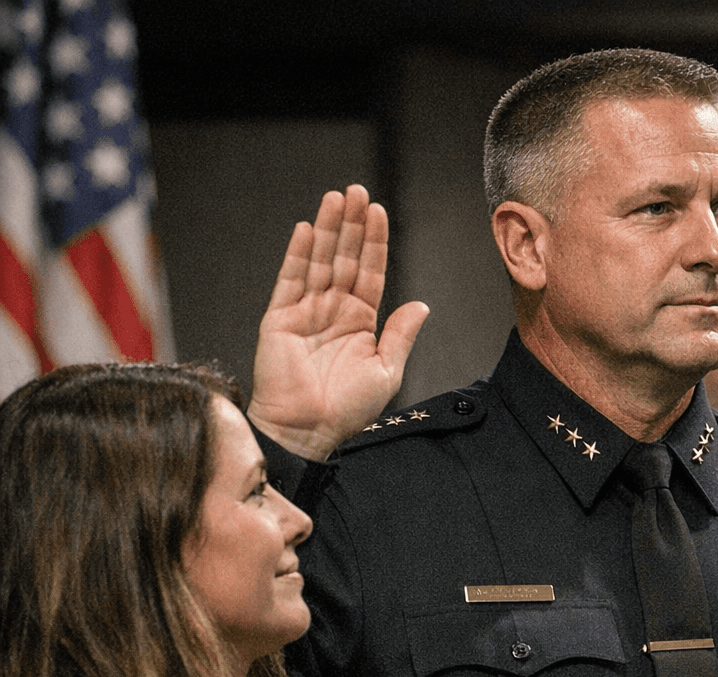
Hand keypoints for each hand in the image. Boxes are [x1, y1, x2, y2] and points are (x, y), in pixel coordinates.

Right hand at [248, 184, 430, 460]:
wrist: (310, 430)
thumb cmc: (347, 409)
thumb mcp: (386, 370)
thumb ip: (401, 335)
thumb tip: (421, 304)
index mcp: (360, 322)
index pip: (369, 272)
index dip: (374, 242)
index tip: (379, 211)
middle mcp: (333, 311)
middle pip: (344, 257)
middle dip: (352, 224)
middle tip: (357, 190)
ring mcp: (306, 311)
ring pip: (318, 261)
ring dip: (327, 228)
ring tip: (336, 197)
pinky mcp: (280, 318)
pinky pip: (289, 279)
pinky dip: (297, 254)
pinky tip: (306, 229)